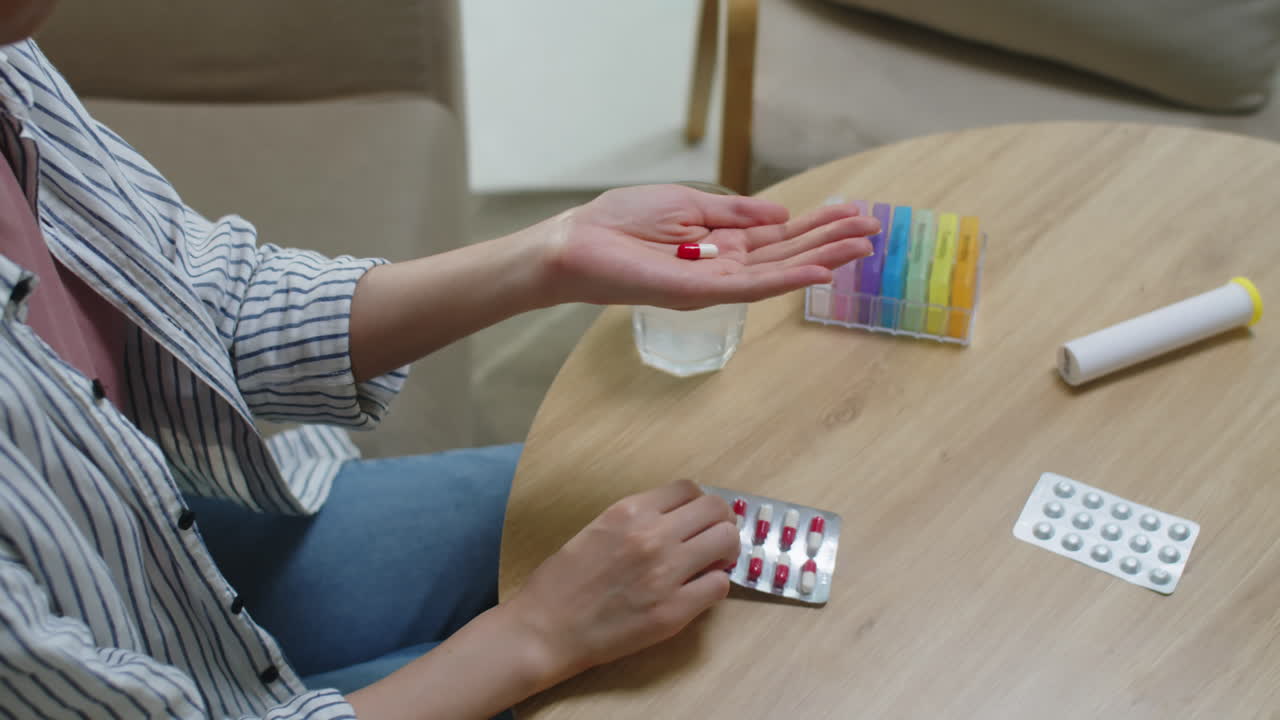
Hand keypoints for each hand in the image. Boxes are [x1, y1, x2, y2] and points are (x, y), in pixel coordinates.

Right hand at [505, 479, 739, 683]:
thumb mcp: (597, 529)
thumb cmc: (562, 581)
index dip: (699, 503)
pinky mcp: (674, 611)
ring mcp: (666, 573)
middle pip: (716, 510)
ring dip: (725, 552)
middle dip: (721, 522)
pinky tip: (697, 591)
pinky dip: (714, 585)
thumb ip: (638, 521)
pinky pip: (719, 585)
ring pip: (726, 542)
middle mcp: (652, 535)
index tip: (697, 518)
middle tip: (713, 539)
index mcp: (629, 512)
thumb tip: (678, 521)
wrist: (546, 628)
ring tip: (711, 564)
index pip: (688, 489)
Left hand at [538, 184, 878, 308]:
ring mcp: (716, 281)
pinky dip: (787, 279)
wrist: (579, 244)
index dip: (818, 224)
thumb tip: (782, 214)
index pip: (780, 235)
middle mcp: (725, 264)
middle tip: (875, 230)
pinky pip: (752, 288)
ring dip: (822, 258)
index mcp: (721, 240)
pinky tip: (820, 271)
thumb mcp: (687, 204)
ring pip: (780, 271)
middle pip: (789, 252)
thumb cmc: (622, 222)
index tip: (855, 212)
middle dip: (832, 241)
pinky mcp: (702, 293)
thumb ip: (735, 212)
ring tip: (862, 248)